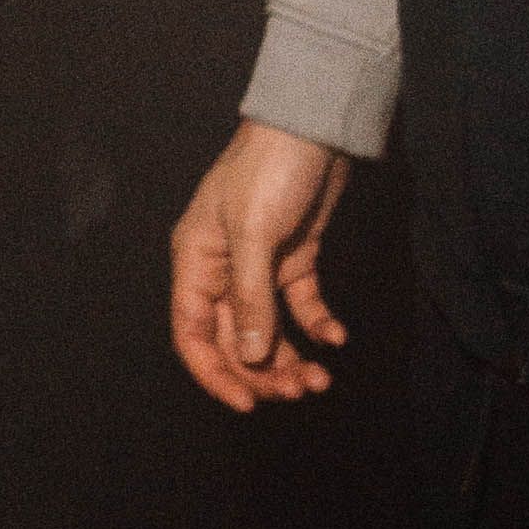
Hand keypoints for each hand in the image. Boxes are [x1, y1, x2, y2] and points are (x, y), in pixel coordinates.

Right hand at [170, 122, 350, 411]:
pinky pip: (300, 306)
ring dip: (290, 358)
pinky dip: (317, 326)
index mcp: (196, 260)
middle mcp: (222, 268)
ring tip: (320, 378)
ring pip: (267, 330)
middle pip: (232, 340)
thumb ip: (252, 298)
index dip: (214, 374)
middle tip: (300, 391)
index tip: (249, 404)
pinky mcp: (294, 257)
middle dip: (262, 372)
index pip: (192, 333)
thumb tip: (250, 358)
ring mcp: (259, 265)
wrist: (312, 123)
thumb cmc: (270, 167)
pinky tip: (336, 338)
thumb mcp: (255, 233)